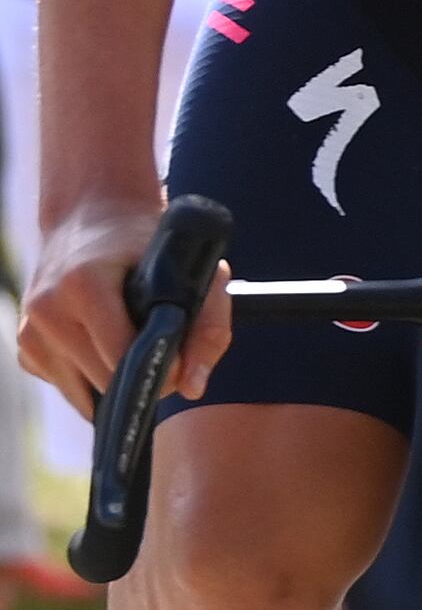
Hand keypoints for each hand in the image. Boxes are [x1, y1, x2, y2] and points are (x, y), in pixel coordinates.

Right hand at [14, 193, 229, 406]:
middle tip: (160, 350)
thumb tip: (191, 388)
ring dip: (116, 382)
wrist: (93, 216)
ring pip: (84, 393)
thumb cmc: (150, 246)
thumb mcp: (193, 272)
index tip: (179, 363)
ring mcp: (30, 330)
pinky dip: (92, 378)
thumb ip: (208, 329)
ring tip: (130, 342)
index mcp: (83, 286)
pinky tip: (103, 345)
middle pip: (105, 381)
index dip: (159, 371)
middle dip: (140, 377)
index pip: (121, 358)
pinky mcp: (25, 347)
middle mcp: (47, 309)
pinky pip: (68, 386)